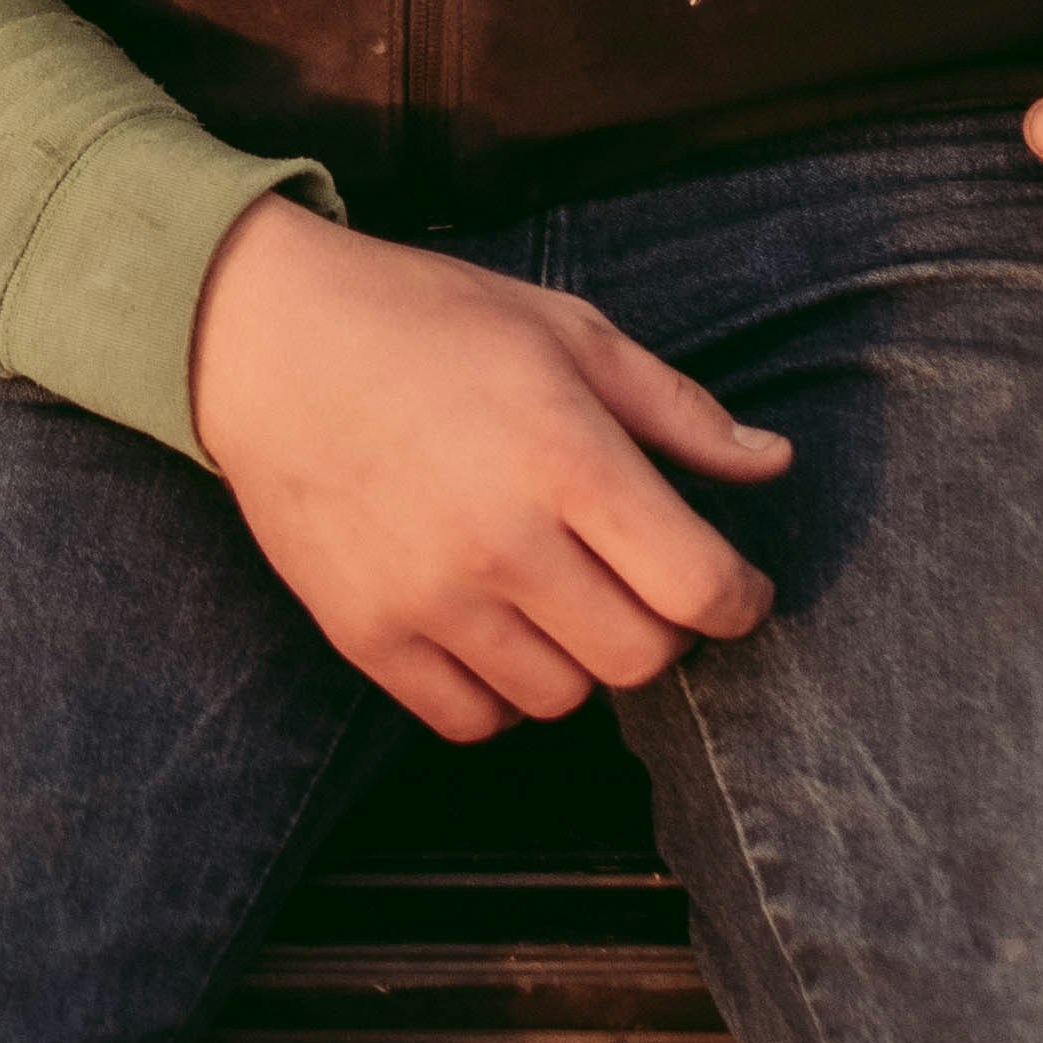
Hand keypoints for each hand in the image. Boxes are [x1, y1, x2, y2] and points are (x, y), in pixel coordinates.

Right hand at [187, 194, 792, 742]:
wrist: (268, 341)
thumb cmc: (428, 323)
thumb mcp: (567, 332)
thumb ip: (677, 411)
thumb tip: (773, 464)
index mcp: (564, 456)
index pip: (697, 585)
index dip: (740, 600)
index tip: (737, 587)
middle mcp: (501, 540)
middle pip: (639, 658)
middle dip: (665, 628)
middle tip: (645, 584)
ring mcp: (430, 598)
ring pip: (561, 698)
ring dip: (582, 658)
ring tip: (561, 593)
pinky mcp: (368, 635)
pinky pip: (473, 719)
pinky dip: (502, 691)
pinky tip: (497, 626)